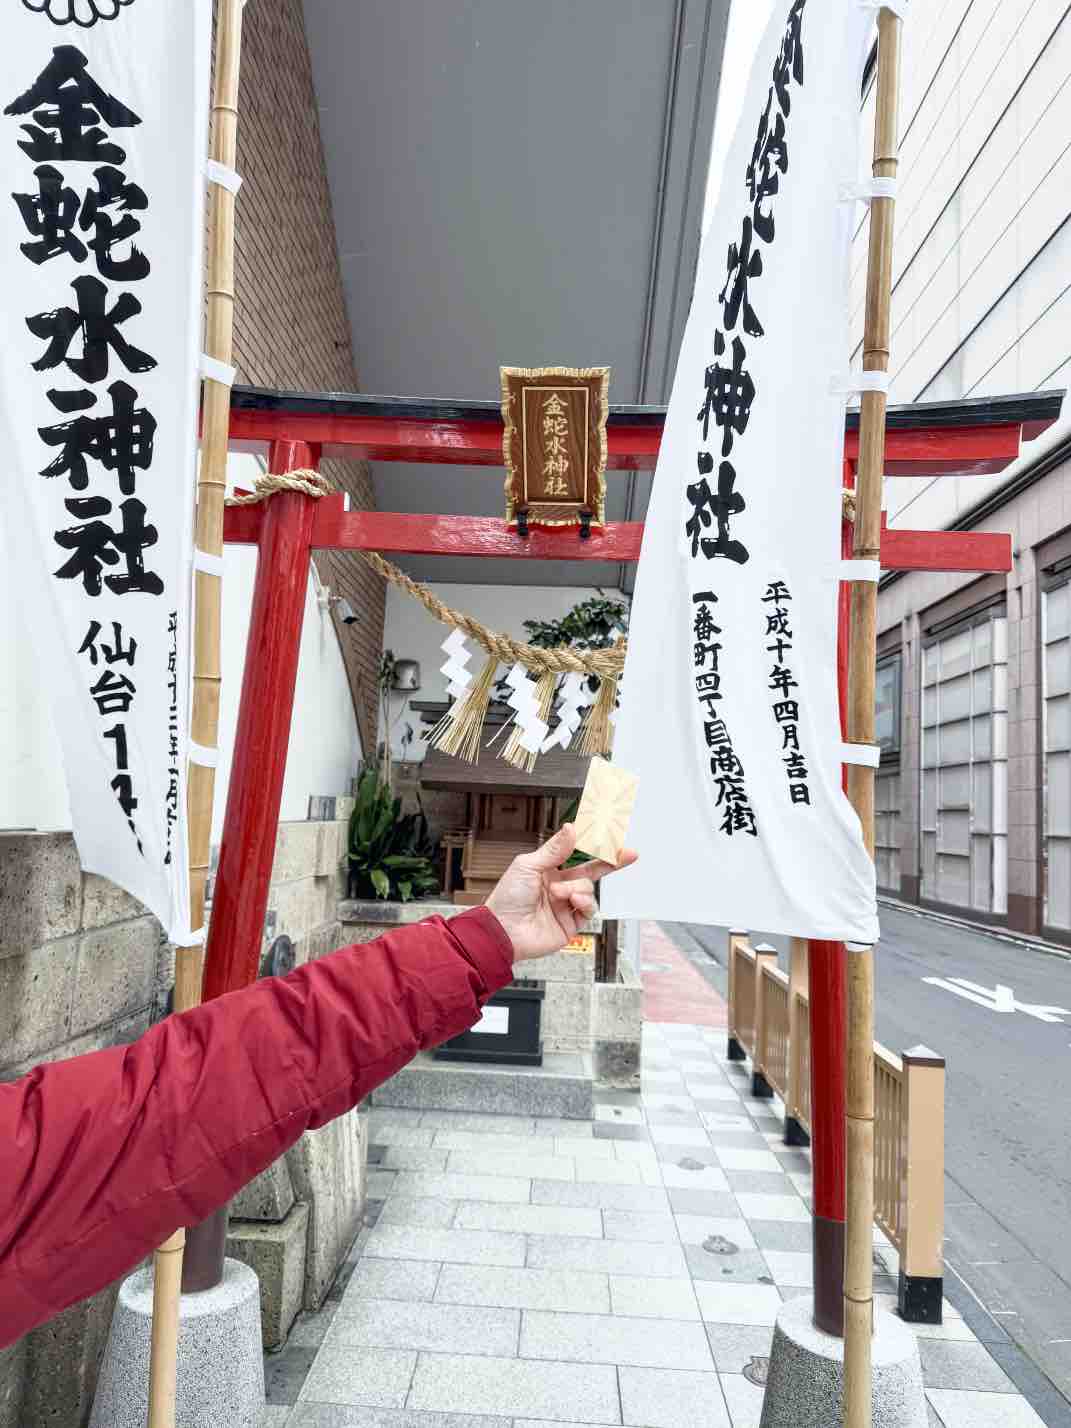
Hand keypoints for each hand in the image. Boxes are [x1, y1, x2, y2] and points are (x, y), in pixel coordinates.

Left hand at [485, 823, 637, 961]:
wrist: (503, 930)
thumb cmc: (507, 898)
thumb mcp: (528, 865)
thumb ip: (554, 849)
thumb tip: (571, 829)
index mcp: (549, 870)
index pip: (576, 854)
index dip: (592, 846)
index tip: (608, 836)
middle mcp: (560, 887)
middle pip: (592, 872)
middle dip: (611, 862)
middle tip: (628, 854)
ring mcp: (566, 906)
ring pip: (588, 889)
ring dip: (577, 888)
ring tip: (559, 893)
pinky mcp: (571, 924)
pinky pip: (589, 910)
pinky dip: (583, 903)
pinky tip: (572, 901)